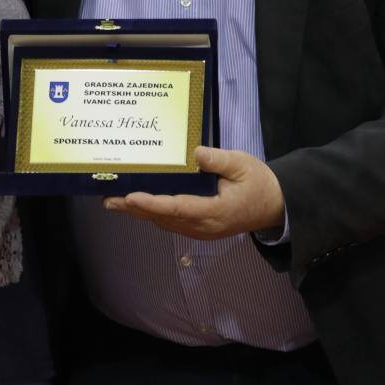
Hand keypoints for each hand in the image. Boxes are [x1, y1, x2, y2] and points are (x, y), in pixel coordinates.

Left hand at [106, 146, 284, 240]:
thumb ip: (219, 160)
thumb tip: (195, 153)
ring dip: (140, 212)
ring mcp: (201, 231)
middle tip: (110, 199)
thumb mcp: (243, 165)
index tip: (131, 196)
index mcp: (215, 212)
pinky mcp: (199, 229)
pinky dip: (153, 214)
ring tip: (116, 201)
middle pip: (164, 218)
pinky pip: (171, 222)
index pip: (178, 207)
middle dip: (135, 209)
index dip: (152, 203)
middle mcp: (204, 227)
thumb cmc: (260, 184)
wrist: (275, 206)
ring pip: (165, 222)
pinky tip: (139, 205)